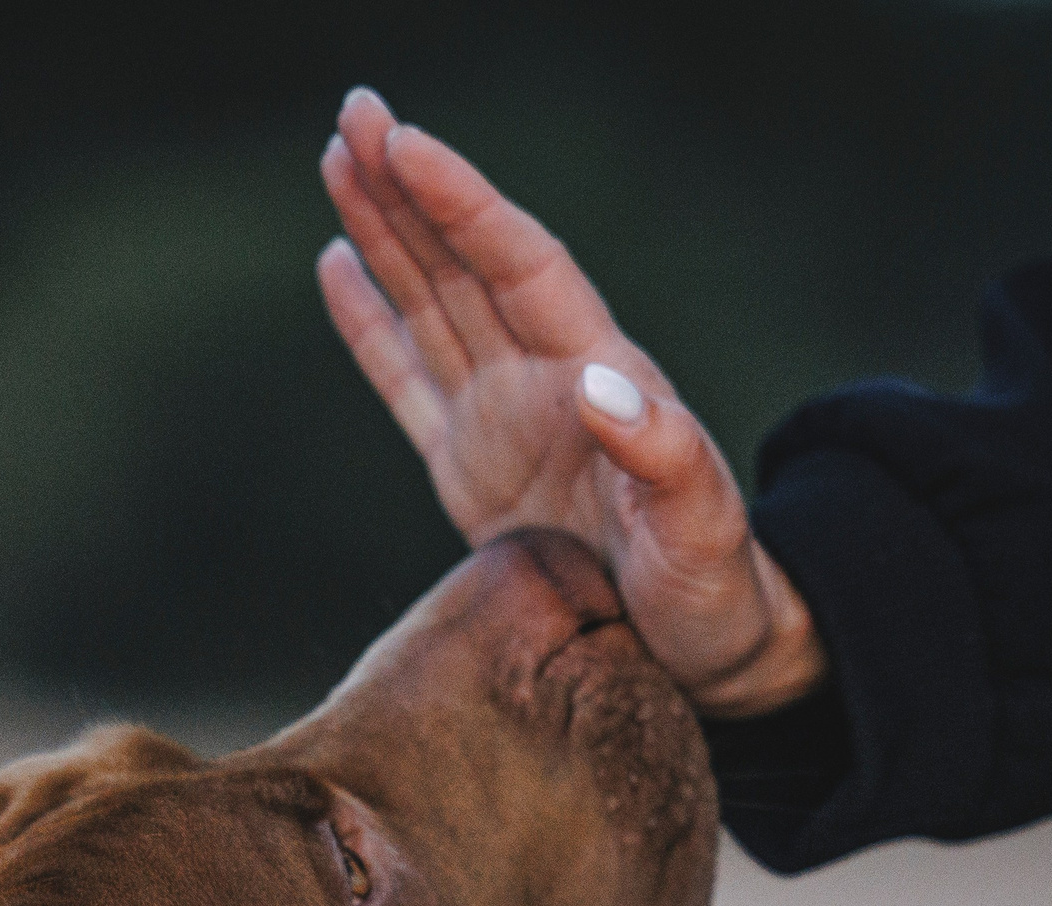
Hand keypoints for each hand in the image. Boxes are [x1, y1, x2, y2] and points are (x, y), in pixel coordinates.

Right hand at [317, 88, 825, 718]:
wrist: (710, 646)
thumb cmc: (716, 589)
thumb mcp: (702, 533)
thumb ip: (661, 458)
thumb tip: (600, 385)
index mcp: (599, 375)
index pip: (520, 265)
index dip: (463, 204)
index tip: (406, 144)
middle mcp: (545, 378)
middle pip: (466, 261)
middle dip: (410, 188)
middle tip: (353, 114)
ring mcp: (504, 419)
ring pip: (431, 302)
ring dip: (385, 232)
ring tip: (335, 159)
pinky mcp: (471, 469)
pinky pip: (409, 381)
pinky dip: (370, 326)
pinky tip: (336, 265)